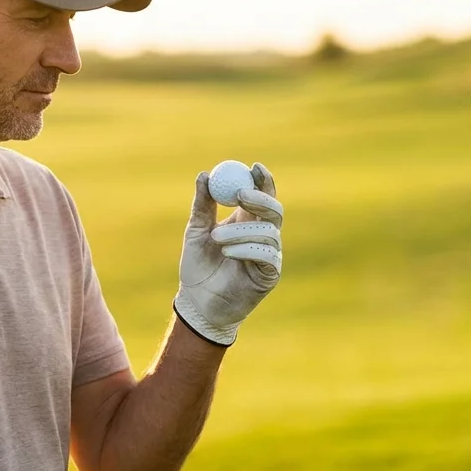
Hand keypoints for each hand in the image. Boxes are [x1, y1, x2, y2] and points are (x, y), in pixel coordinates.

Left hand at [173, 163, 282, 345]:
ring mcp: (268, 254)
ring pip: (268, 231)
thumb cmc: (197, 267)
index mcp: (247, 221)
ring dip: (241, 230)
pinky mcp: (270, 274)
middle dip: (260, 198)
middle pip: (274, 209)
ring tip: (216, 238)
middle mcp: (262, 235)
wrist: (198, 302)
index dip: (263, 180)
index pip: (263, 195)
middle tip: (240, 194)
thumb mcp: (196, 231)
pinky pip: (267, 254)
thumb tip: (204, 175)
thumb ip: (203, 205)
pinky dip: (246, 249)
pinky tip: (228, 254)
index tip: (254, 167)